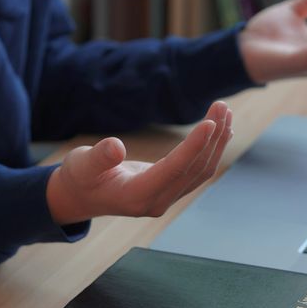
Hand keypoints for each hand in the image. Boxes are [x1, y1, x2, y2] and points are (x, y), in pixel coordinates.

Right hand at [46, 101, 232, 224]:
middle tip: (222, 106)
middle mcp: (158, 201)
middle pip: (195, 169)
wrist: (81, 196)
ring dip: (217, 141)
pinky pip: (198, 171)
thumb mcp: (81, 164)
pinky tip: (222, 130)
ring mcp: (167, 198)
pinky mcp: (171, 191)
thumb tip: (115, 146)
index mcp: (137, 196)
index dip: (194, 146)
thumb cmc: (80, 177)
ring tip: (226, 111)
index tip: (211, 121)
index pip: (174, 169)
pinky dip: (211, 149)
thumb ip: (98, 158)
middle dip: (212, 137)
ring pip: (202, 170)